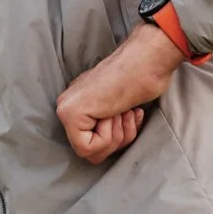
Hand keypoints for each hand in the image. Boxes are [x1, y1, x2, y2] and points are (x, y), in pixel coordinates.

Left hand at [55, 22, 185, 163]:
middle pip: (94, 153)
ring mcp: (66, 109)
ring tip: (124, 110)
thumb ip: (108, 120)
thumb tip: (105, 141)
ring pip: (92, 154)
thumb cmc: (142, 77)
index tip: (129, 114)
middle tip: (127, 114)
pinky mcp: (70, 113)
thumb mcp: (121, 105)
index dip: (119, 137)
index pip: (95, 145)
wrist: (146, 58)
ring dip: (117, 135)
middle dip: (119, 139)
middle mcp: (67, 105)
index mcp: (78, 103)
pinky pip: (89, 148)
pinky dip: (110, 135)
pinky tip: (116, 111)